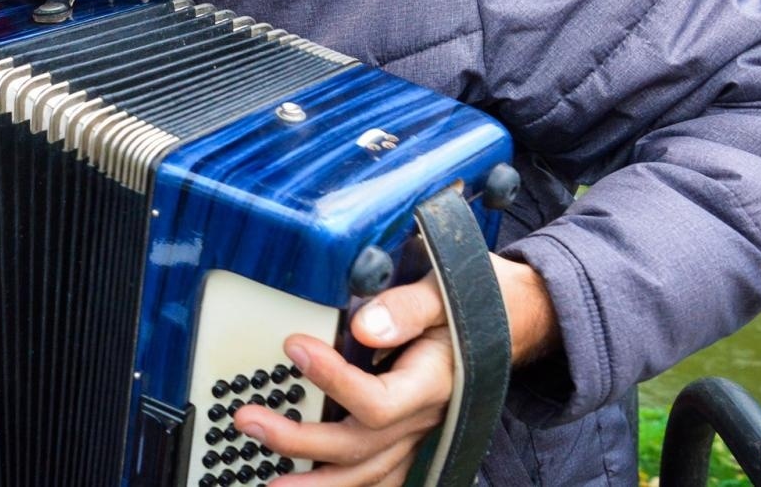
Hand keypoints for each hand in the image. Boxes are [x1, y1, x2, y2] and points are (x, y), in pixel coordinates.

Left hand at [231, 254, 558, 485]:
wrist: (513, 322)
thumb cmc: (472, 302)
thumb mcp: (444, 292)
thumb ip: (406, 309)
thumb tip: (365, 327)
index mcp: (432, 382)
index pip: (378, 401)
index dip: (332, 379)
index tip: (294, 346)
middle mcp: (424, 419)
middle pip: (358, 446)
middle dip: (299, 439)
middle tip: (248, 418)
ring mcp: (416, 437)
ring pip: (365, 476)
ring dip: (314, 484)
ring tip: (264, 481)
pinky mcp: (409, 443)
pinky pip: (380, 481)